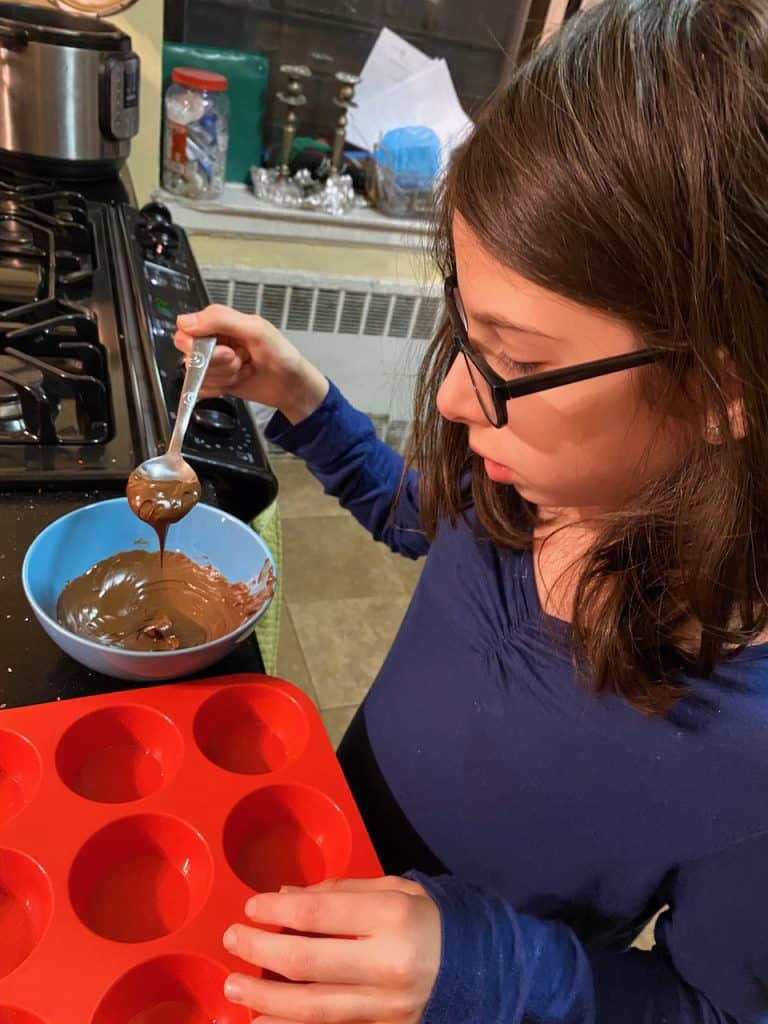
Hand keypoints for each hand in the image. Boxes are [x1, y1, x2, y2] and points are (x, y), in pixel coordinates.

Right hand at [174, 304, 328, 423]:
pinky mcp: (216, 382)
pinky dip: (221, 389)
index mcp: (219, 323)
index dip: (200, 343)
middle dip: (217, 362)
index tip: (225, 349)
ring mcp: (214, 363)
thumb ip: (220, 319)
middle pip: (190, 353)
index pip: (186, 329)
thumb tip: (186, 321)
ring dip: (224, 375)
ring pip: (197, 374)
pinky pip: (202, 389)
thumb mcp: (255, 329)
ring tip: (243, 368)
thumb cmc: (281, 355)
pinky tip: (237, 381)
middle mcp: (213, 341)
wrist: (292, 386)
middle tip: (238, 359)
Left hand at [222, 876, 441, 1023]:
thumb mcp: (399, 890)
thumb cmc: (438, 920)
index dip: (276, 910)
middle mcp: (385, 964)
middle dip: (259, 950)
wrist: (489, 971)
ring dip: (264, 999)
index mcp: (390, 917)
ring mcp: (384, 1007)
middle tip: (231, 939)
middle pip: (304, 961)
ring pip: (309, 1007)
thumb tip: (290, 898)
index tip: (251, 905)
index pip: (317, 913)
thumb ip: (344, 892)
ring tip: (232, 989)